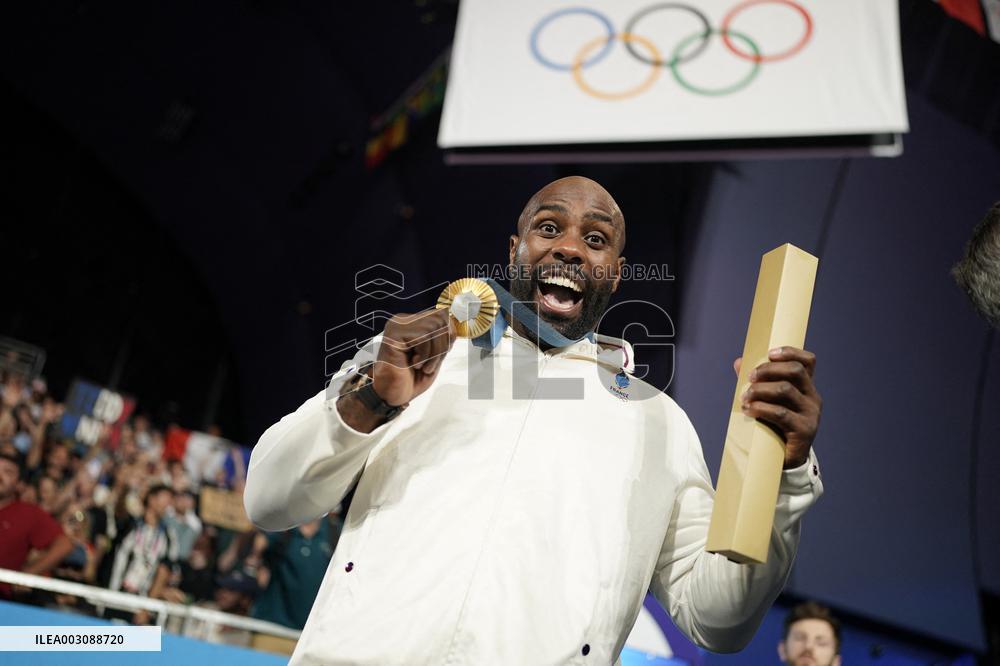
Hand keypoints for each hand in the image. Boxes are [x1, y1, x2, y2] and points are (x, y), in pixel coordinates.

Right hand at [372, 309, 456, 406]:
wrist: (391, 396)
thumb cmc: (410, 379)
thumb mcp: (434, 356)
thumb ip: (442, 339)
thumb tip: (453, 324)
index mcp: (412, 323)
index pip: (441, 316)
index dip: (449, 336)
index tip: (440, 355)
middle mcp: (403, 320)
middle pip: (440, 319)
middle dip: (442, 346)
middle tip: (430, 365)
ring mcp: (397, 326)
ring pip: (433, 328)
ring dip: (434, 353)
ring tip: (423, 367)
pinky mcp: (394, 335)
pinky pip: (423, 336)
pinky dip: (425, 355)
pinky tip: (413, 364)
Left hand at [733, 347, 820, 468]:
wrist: (785, 459)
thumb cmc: (774, 425)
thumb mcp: (767, 401)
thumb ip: (756, 381)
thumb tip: (739, 362)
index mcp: (806, 387)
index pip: (808, 361)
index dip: (791, 352)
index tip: (770, 354)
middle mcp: (813, 397)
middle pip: (795, 371)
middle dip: (768, 370)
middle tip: (749, 378)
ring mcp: (811, 414)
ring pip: (785, 390)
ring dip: (759, 390)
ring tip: (744, 398)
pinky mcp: (804, 430)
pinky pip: (780, 413)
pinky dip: (761, 408)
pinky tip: (749, 410)